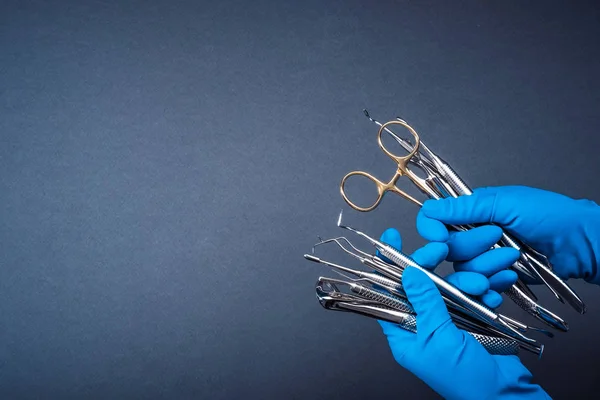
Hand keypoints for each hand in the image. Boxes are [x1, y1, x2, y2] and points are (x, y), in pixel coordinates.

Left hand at [378, 228, 550, 399]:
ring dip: (467, 280)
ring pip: (450, 286)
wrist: (506, 395)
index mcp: (404, 331)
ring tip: (482, 285)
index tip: (390, 239)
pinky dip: (485, 292)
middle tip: (440, 249)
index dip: (388, 265)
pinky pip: (473, 296)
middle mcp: (422, 323)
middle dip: (432, 265)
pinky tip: (493, 295)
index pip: (388, 292)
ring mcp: (448, 320)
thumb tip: (408, 272)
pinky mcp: (472, 319)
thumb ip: (425, 302)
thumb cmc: (464, 380)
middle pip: (420, 282)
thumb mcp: (438, 338)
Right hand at [417, 185, 599, 284]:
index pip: (434, 220)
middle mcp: (472, 235)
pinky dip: (492, 287)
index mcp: (470, 212)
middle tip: (498, 237)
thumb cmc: (550, 215)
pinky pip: (479, 289)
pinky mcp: (495, 279)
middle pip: (448, 249)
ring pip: (463, 271)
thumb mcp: (505, 203)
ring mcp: (483, 258)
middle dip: (473, 247)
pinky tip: (509, 278)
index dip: (432, 230)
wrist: (579, 244)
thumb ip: (465, 207)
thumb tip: (431, 208)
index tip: (441, 238)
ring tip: (513, 258)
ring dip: (488, 267)